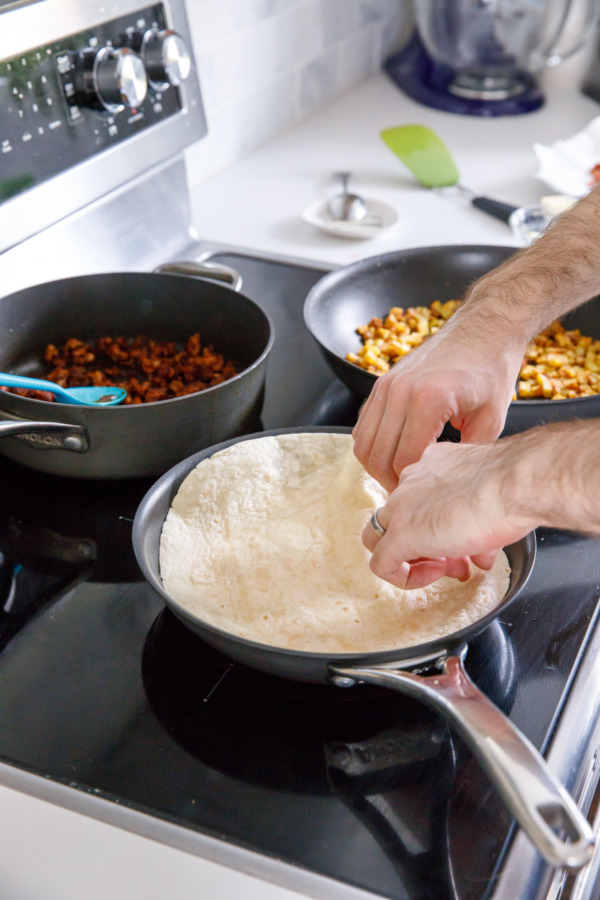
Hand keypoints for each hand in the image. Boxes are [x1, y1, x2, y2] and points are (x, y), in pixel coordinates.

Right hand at [352, 312, 524, 492]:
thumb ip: (463, 456)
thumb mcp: (491, 420)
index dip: (409, 485)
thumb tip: (445, 484)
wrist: (483, 330)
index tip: (422, 497)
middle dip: (389, 481)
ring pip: (362, 442)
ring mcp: (386, 385)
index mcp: (428, 400)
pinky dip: (372, 445)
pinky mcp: (381, 383)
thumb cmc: (490, 370)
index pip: (403, 460)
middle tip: (407, 493)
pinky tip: (392, 453)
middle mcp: (399, 391)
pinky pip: (363, 424)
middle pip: (376, 455)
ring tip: (398, 476)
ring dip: (376, 465)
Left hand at [361, 440, 534, 588]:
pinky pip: (382, 564)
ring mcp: (400, 507)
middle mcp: (410, 482)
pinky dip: (402, 577)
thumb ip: (479, 530)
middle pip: (400, 519)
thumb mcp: (491, 504)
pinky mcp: (400, 534)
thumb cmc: (512, 486)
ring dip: (409, 558)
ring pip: (379, 537)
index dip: (441, 529)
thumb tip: (482, 555)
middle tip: (455, 561)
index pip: (421, 502)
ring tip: (442, 569)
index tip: (463, 543)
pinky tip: (433, 576)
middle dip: (426, 545)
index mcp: (431, 467)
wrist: (514, 484)